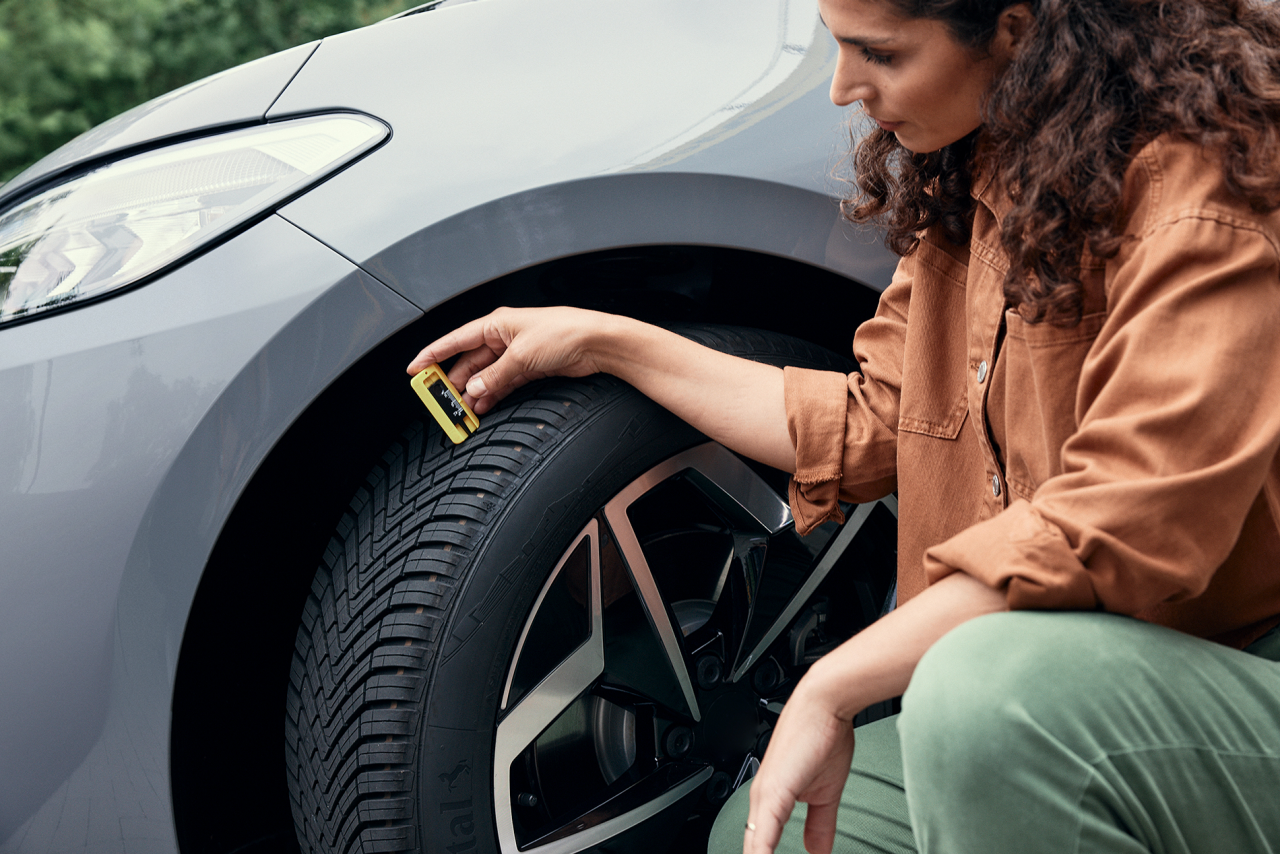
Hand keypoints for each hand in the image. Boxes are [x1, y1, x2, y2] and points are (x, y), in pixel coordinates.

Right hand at [406, 306, 616, 414]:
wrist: (597, 343)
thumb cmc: (565, 333)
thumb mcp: (522, 356)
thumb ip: (495, 375)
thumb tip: (475, 389)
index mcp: (496, 323)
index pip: (455, 340)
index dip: (433, 355)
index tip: (415, 369)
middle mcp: (504, 337)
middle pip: (470, 362)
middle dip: (456, 382)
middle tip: (442, 401)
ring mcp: (516, 353)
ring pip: (486, 375)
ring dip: (475, 392)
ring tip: (463, 410)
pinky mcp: (529, 367)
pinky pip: (502, 382)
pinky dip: (493, 394)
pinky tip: (483, 406)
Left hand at [745, 668, 855, 853]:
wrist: (826, 703)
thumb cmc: (823, 736)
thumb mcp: (825, 792)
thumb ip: (820, 824)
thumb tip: (818, 851)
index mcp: (769, 800)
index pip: (759, 847)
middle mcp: (760, 800)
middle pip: (750, 850)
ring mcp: (763, 797)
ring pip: (752, 848)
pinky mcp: (773, 793)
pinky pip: (762, 837)